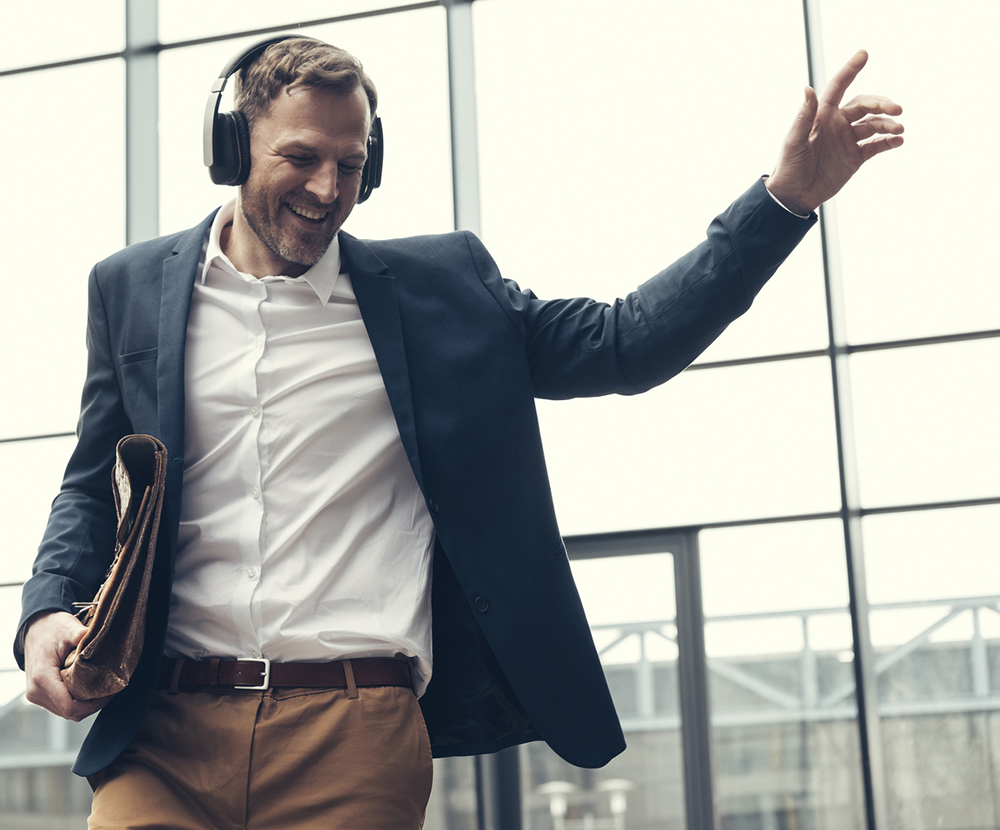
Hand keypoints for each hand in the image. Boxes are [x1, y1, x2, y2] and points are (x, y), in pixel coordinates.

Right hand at [24, 611, 113, 720]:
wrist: (35, 628)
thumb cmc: (52, 628)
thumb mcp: (68, 628)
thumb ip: (82, 635)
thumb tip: (100, 638)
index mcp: (42, 678)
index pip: (70, 706)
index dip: (92, 705)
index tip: (108, 693)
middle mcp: (36, 691)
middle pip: (69, 712)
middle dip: (92, 705)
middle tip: (109, 690)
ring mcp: (35, 695)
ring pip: (65, 712)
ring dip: (84, 705)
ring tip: (101, 689)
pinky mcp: (39, 695)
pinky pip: (60, 706)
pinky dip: (76, 701)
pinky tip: (88, 688)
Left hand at [765, 50, 903, 215]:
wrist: (794, 195)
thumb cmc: (789, 166)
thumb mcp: (794, 141)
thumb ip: (803, 117)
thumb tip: (807, 89)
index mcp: (822, 116)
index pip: (839, 87)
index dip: (850, 70)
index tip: (864, 53)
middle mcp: (838, 124)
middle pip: (865, 105)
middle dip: (882, 104)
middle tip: (897, 109)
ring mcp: (848, 140)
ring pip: (874, 125)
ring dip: (888, 125)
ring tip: (899, 130)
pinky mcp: (855, 157)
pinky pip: (876, 145)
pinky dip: (888, 142)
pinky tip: (898, 141)